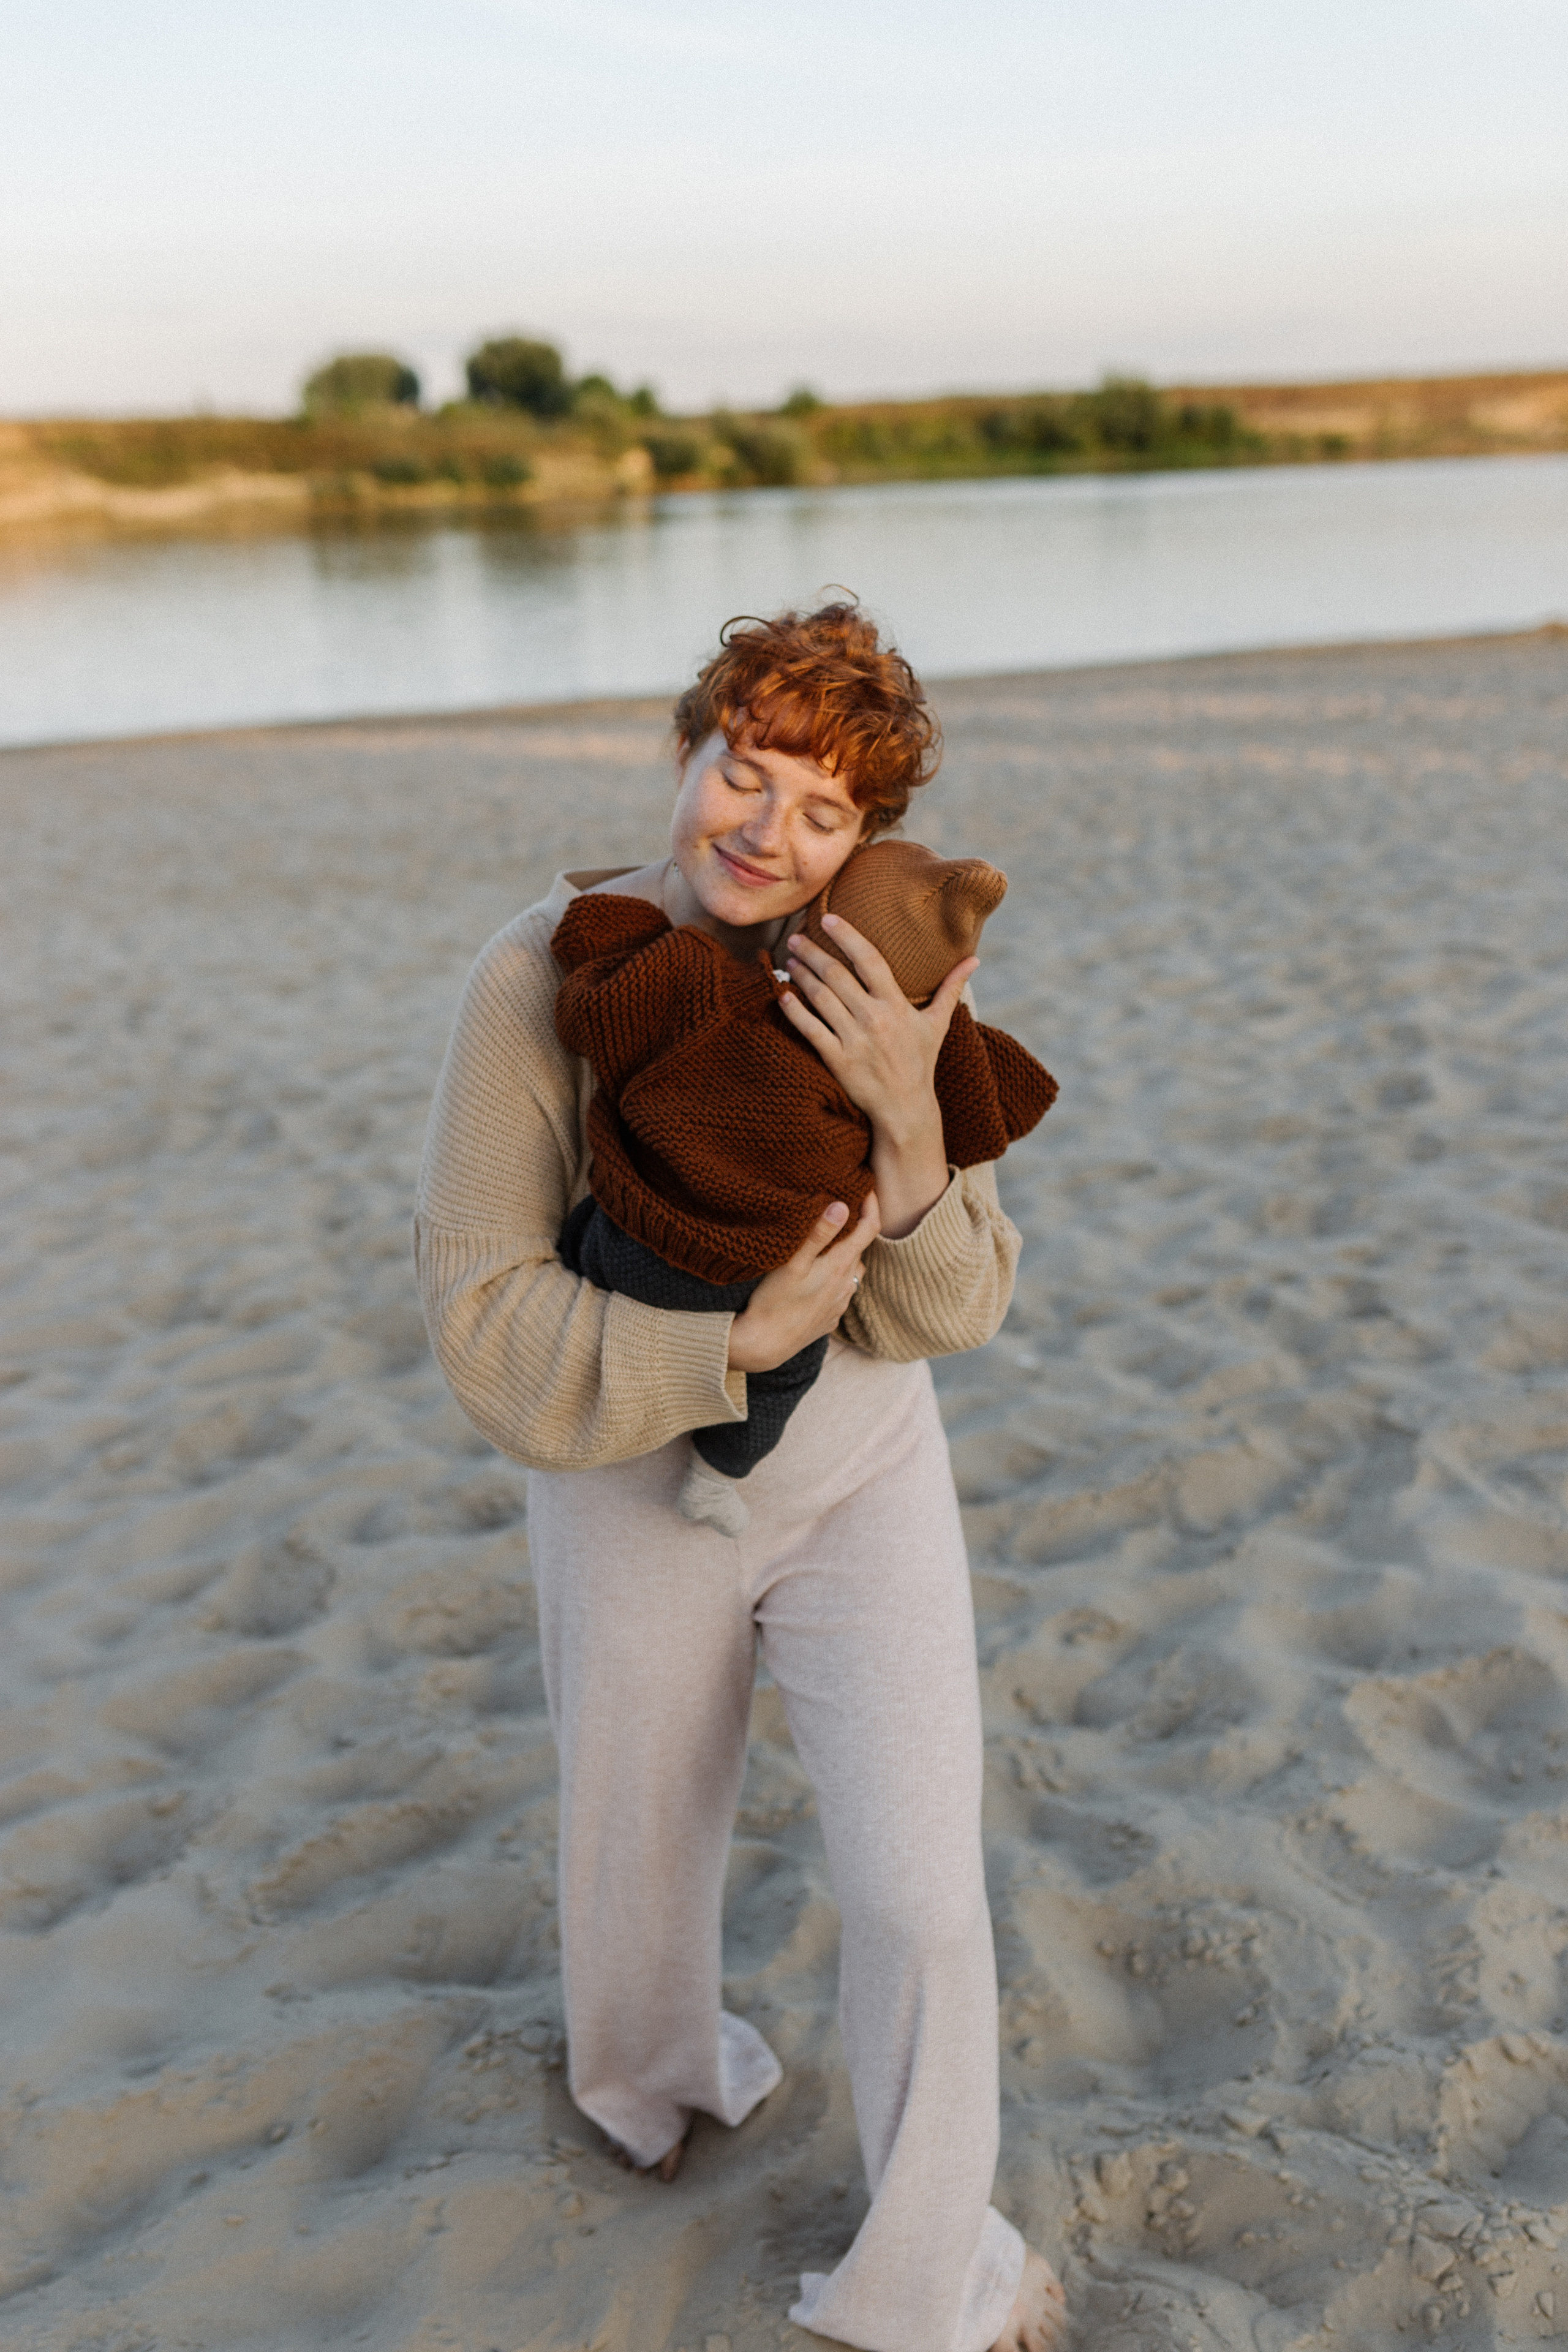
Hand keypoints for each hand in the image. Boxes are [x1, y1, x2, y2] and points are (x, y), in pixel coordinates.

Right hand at [727, 1196, 879, 1372]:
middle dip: (853, 1229)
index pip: (869, 1229)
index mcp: (840, 1266)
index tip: (865, 1188)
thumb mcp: (793, 1262)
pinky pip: (840, 1292)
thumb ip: (818, 1234)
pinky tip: (814, 1278)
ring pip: (850, 1271)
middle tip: (837, 1211)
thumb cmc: (774, 1301)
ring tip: (825, 1245)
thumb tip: (842, 1205)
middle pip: (859, 1249)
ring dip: (843, 1256)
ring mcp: (840, 1304)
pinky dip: (834, 1279)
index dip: (872, 1205)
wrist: (765, 1344)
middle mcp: (847, 1285)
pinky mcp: (830, 1318)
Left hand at [780, 915, 976, 1236]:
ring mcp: (855, 1040)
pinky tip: (783, 995)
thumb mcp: (938, 1024)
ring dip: (801, 976)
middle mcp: (875, 1018)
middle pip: (837, 975)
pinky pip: (811, 1030)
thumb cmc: (921, 1063)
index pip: (869, 959)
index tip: (827, 918)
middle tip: (795, 938)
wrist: (906, 1109)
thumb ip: (952, 987)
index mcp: (896, 1005)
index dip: (847, 936)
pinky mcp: (838, 1060)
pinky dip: (795, 1011)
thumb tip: (974, 959)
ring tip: (790, 962)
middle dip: (812, 953)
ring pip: (821, 998)